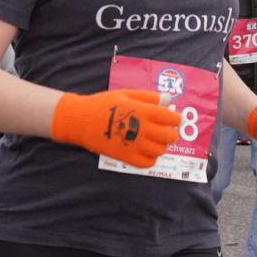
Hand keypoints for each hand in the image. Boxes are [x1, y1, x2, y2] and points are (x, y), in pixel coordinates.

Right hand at [49, 88, 181, 167]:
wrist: (81, 120)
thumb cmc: (103, 104)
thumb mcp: (126, 94)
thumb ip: (149, 97)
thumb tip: (168, 100)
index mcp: (143, 111)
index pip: (173, 119)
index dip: (176, 119)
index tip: (172, 119)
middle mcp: (142, 129)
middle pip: (171, 137)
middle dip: (171, 133)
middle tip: (163, 130)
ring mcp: (135, 145)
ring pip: (161, 150)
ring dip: (161, 145)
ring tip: (153, 139)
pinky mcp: (127, 157)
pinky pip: (149, 162)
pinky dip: (151, 157)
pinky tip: (144, 149)